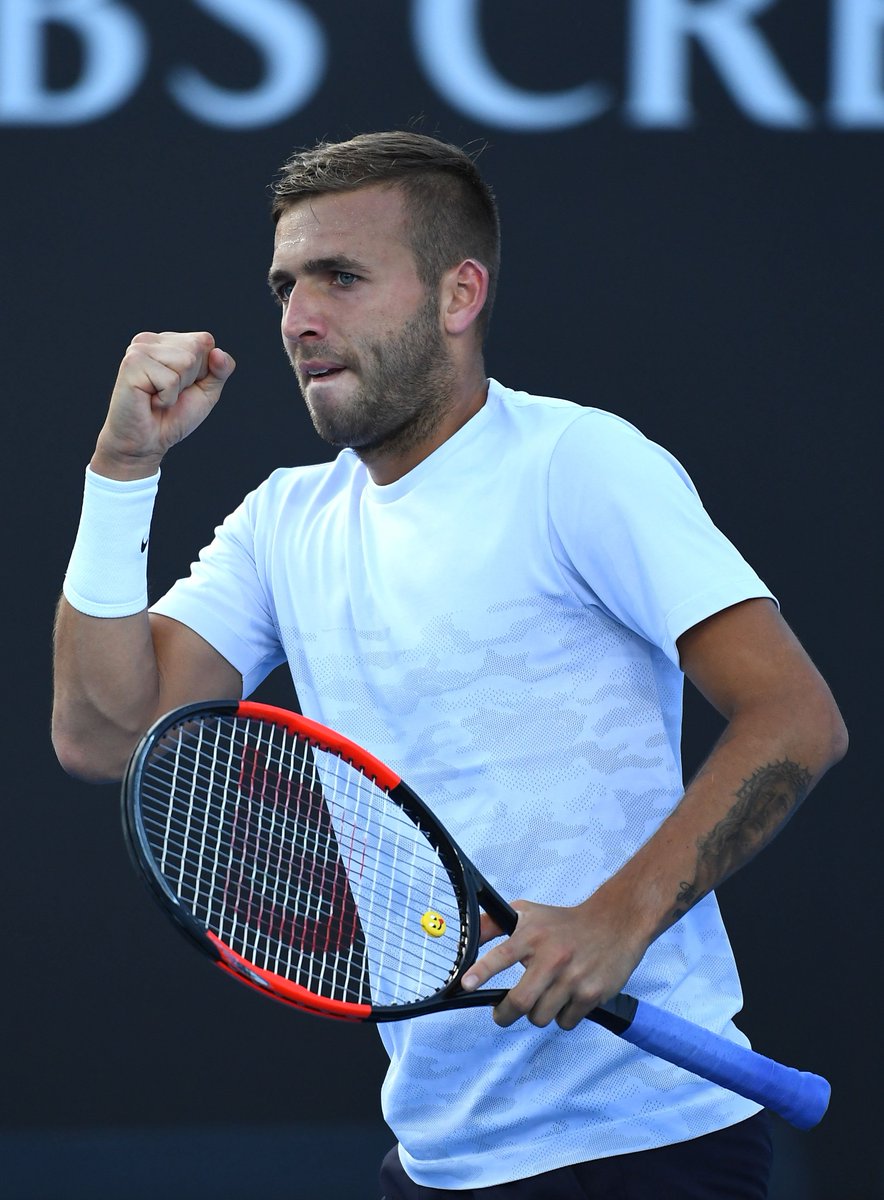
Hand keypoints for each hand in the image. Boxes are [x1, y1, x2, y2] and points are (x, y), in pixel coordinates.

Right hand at [92, 331, 235, 478]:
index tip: (183, 386)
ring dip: (178, 389)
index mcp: (167, 341)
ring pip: (186, 361)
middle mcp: (151, 340)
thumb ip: (221, 370)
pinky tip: (150, 401)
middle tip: (168, 393)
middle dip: (191, 379)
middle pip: (196, 348)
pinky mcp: (132, 363)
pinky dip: (167, 398)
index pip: (205, 341)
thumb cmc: (173, 417)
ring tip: (158, 396)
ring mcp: (139, 349)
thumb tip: (217, 352)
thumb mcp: (207, 391)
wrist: (146, 443)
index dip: (203, 371)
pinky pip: (171, 380)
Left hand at [461, 895, 646, 1030]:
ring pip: (541, 1017)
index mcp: (532, 936)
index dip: (481, 971)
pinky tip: (568, 997)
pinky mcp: (591, 994)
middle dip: (505, 1014)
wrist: (615, 923)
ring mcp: (573, 977)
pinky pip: (566, 1022)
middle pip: (520, 1001)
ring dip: (538, 1013)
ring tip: (545, 996)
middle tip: (503, 1013)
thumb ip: (495, 924)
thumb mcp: (528, 914)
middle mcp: (552, 956)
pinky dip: (563, 1016)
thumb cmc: (565, 922)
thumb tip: (468, 934)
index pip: (501, 954)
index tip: (466, 985)